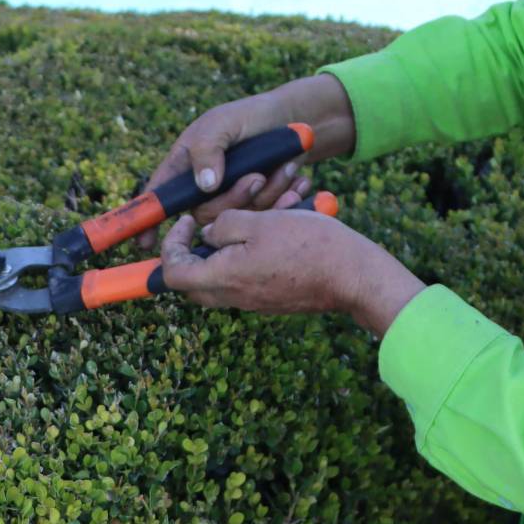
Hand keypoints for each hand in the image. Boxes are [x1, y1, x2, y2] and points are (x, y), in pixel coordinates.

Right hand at [135, 74, 357, 249]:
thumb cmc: (251, 116)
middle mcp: (203, 188)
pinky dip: (283, 201)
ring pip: (236, 220)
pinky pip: (263, 219)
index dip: (148, 220)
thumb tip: (205, 186)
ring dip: (266, 195)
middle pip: (206, 215)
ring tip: (283, 169)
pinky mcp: (257, 206)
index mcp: (185, 165)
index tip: (144, 242)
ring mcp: (230, 199)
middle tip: (258, 176)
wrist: (293, 123)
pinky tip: (297, 181)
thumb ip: (208, 149)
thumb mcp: (223, 123)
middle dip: (235, 199)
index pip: (160, 196)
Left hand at [160, 208, 426, 336]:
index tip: (186, 222)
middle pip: (193, 284)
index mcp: (224, 278)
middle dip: (190, 256)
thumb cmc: (307, 245)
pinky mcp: (275, 298)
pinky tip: (269, 235)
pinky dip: (248, 258)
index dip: (171, 246)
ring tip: (244, 224)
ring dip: (224, 253)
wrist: (352, 276)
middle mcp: (235, 297)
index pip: (173, 274)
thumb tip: (210, 233)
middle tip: (202, 230)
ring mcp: (256, 301)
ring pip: (222, 281)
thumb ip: (225, 225)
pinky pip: (248, 280)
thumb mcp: (260, 222)